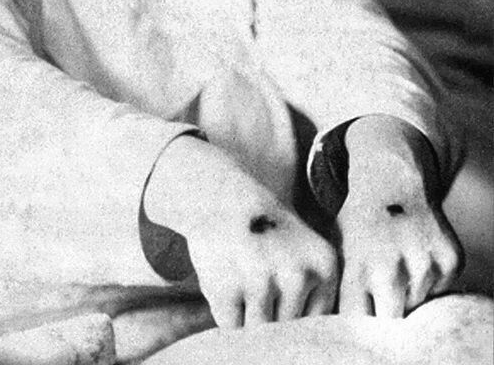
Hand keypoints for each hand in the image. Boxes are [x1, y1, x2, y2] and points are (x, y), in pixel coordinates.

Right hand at [144, 136, 337, 326]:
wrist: (220, 197)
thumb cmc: (264, 230)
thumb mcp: (303, 251)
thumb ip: (314, 295)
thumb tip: (311, 349)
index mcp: (325, 265)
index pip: (319, 322)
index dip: (296, 314)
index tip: (281, 296)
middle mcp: (298, 276)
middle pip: (290, 329)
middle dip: (271, 314)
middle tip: (258, 282)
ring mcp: (260, 283)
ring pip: (260, 332)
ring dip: (248, 315)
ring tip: (243, 279)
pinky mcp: (226, 289)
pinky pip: (232, 327)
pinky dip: (227, 311)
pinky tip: (227, 278)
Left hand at [337, 116, 462, 317]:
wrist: (391, 178)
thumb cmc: (360, 219)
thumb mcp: (339, 246)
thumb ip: (344, 287)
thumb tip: (346, 320)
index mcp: (356, 263)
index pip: (359, 318)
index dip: (359, 314)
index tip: (359, 300)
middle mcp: (389, 265)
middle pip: (391, 319)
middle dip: (385, 308)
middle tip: (379, 281)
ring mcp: (423, 262)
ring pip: (417, 303)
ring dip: (408, 291)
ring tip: (396, 258)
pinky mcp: (450, 258)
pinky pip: (440, 289)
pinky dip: (430, 278)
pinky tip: (416, 251)